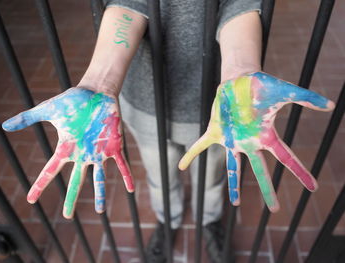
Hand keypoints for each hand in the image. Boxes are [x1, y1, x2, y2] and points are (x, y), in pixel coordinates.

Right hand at [2, 87, 132, 218]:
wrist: (96, 92)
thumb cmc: (72, 100)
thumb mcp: (47, 109)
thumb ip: (28, 118)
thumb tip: (5, 126)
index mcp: (67, 148)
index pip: (50, 171)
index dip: (40, 185)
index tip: (31, 200)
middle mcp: (83, 154)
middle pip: (76, 181)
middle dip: (71, 198)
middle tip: (67, 216)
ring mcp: (99, 152)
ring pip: (100, 178)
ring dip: (100, 194)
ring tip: (100, 211)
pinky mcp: (114, 146)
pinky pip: (122, 164)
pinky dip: (126, 176)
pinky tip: (131, 189)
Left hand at [179, 72, 334, 211]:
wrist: (240, 79)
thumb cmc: (262, 85)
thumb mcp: (285, 92)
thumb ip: (305, 98)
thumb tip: (330, 105)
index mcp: (266, 136)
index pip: (287, 158)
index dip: (300, 172)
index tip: (313, 188)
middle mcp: (250, 143)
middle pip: (260, 171)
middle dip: (267, 190)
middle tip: (275, 209)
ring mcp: (232, 140)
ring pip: (233, 167)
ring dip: (233, 185)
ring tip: (234, 204)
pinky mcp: (215, 132)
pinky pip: (201, 146)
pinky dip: (191, 155)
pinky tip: (181, 166)